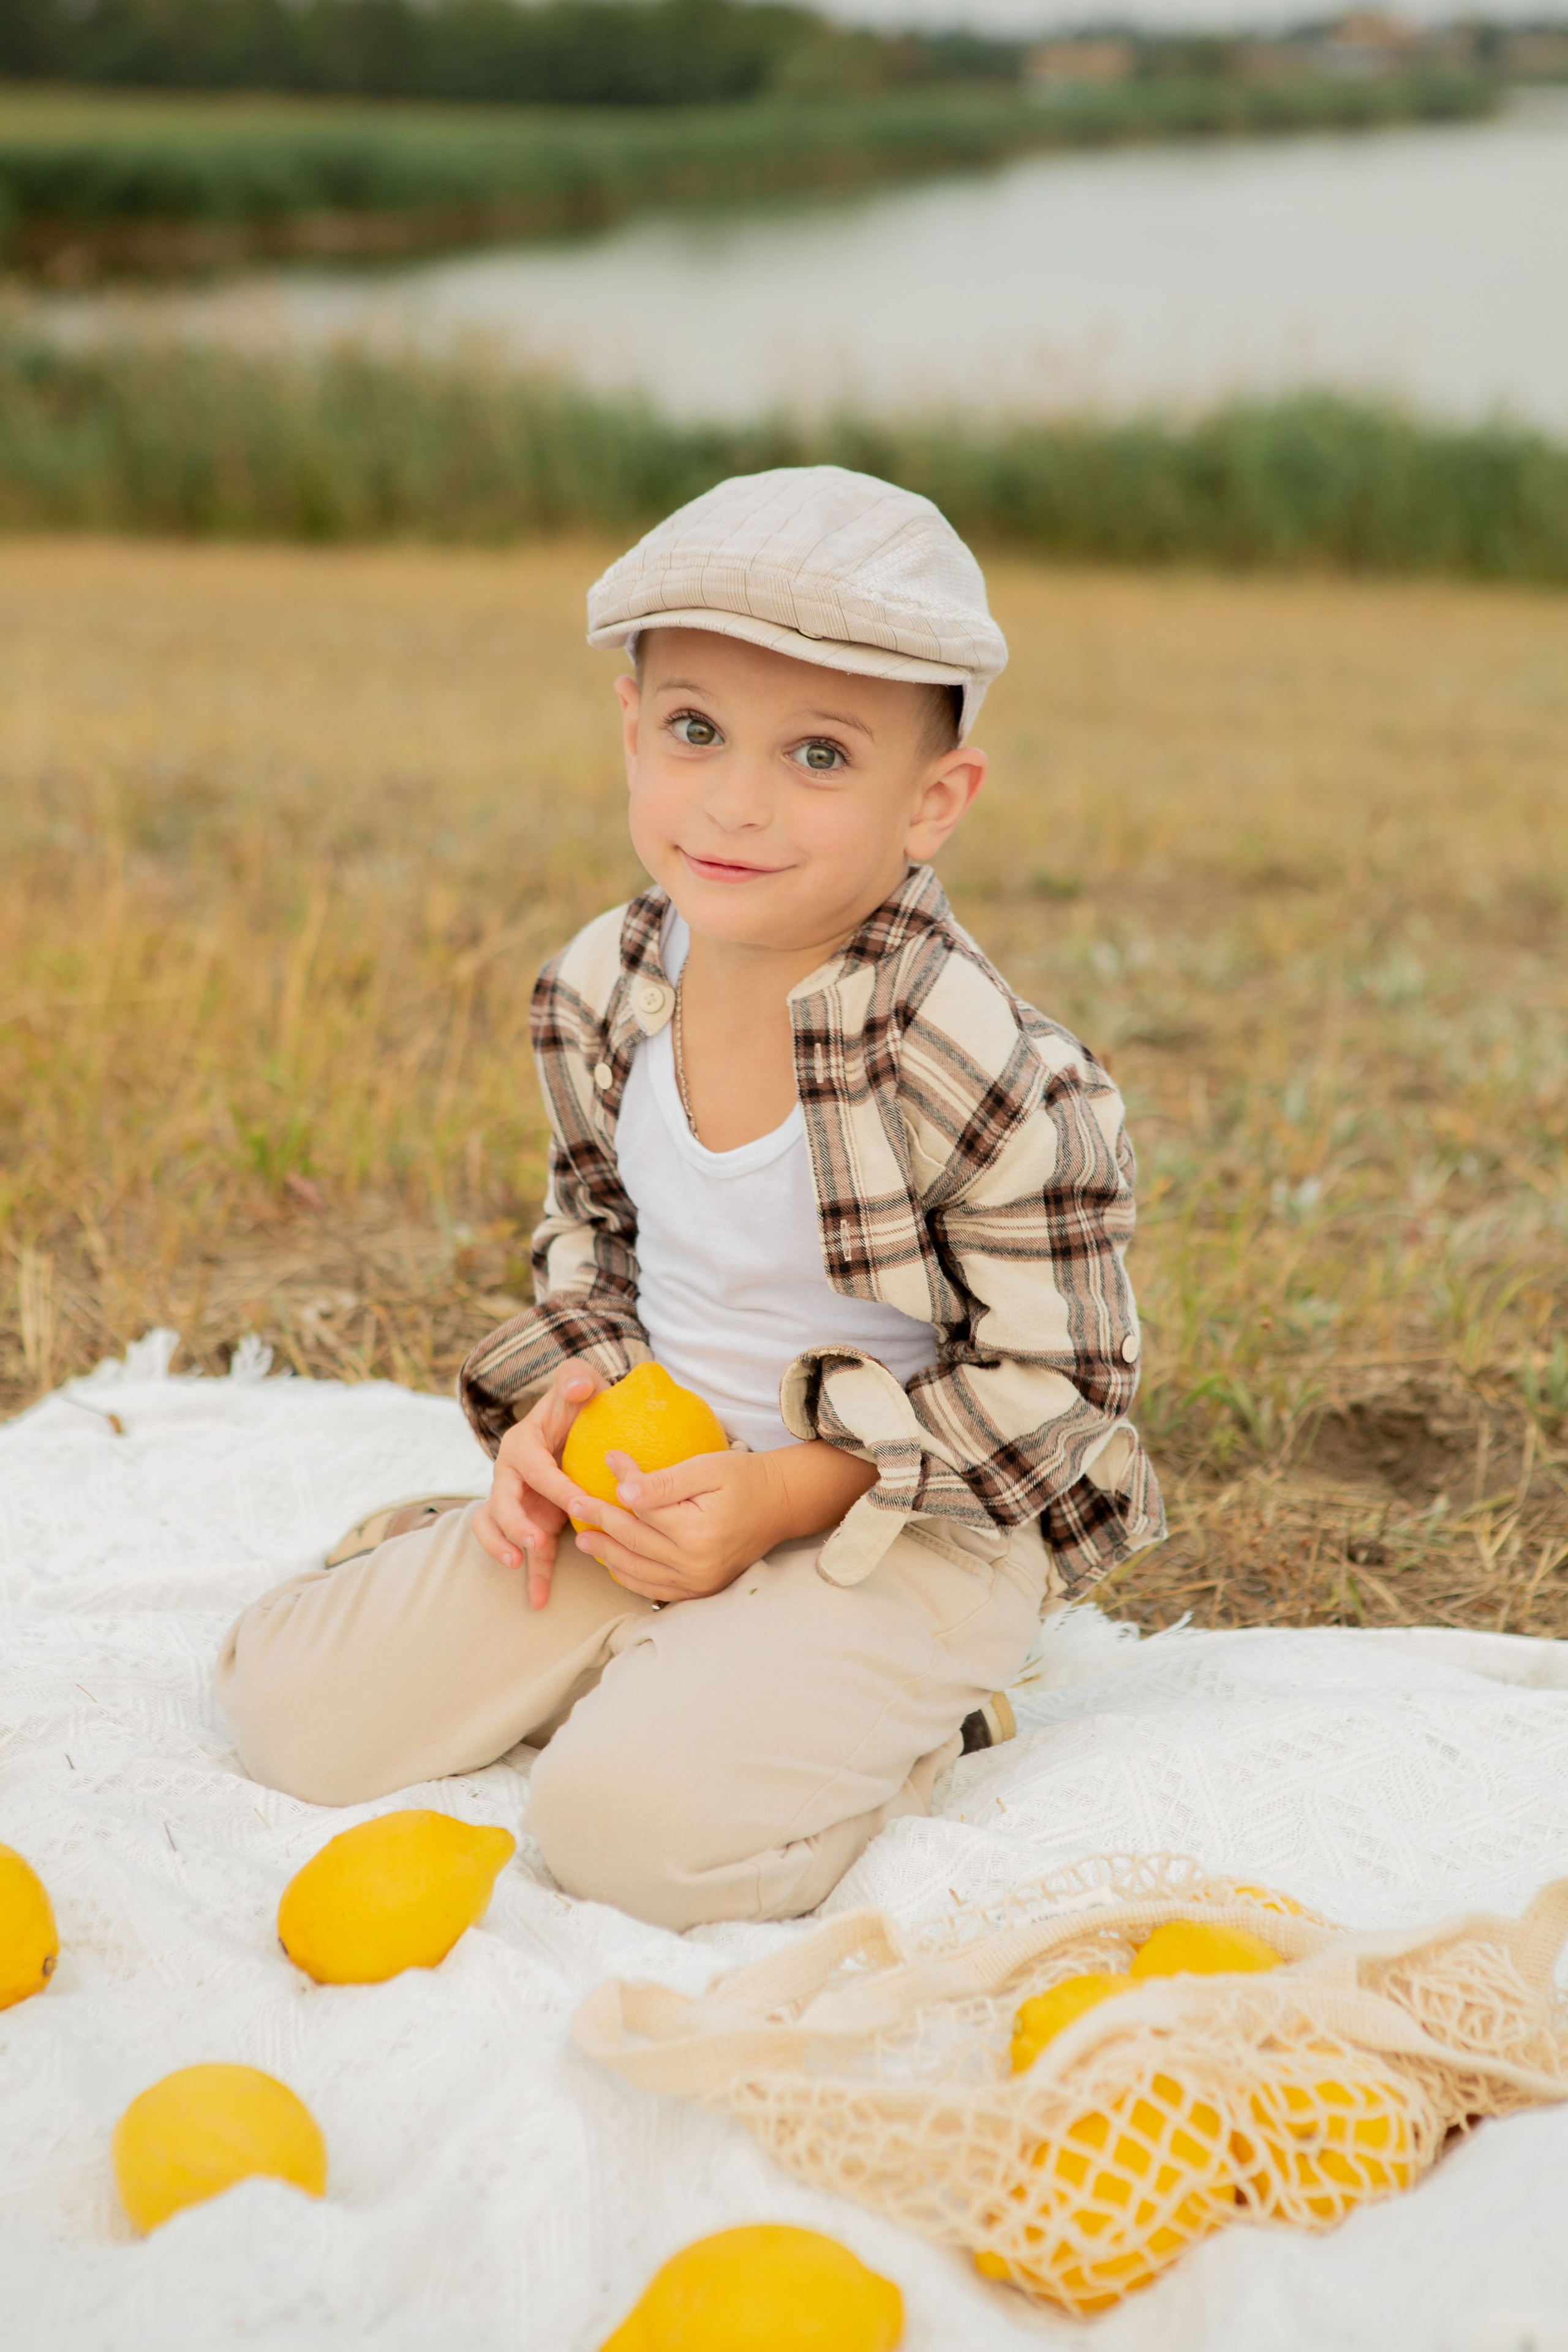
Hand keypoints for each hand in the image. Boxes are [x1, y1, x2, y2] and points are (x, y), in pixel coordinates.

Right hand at [473, 1360, 604, 1609]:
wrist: (570, 1425)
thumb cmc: (576, 1406)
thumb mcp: (578, 1385)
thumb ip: (577, 1380)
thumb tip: (580, 1385)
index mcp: (522, 1443)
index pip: (535, 1467)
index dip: (555, 1486)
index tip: (581, 1503)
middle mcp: (509, 1473)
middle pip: (501, 1500)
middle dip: (514, 1523)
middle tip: (536, 1541)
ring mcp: (514, 1501)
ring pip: (493, 1526)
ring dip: (502, 1546)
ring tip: (518, 1564)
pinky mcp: (525, 1522)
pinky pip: (518, 1550)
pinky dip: (530, 1575)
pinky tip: (540, 1600)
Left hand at [571, 1439, 876, 1603]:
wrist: (779, 1506)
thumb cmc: (744, 1480)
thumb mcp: (708, 1468)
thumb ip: (665, 1480)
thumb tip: (623, 1490)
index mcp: (698, 1532)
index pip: (643, 1510)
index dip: (618, 1487)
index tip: (604, 1462)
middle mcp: (697, 1564)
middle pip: (634, 1542)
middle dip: (600, 1522)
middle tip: (573, 1505)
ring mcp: (698, 1583)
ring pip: (637, 1571)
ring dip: (606, 1555)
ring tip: (583, 1539)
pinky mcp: (700, 1591)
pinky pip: (654, 1588)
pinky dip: (629, 1576)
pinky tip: (612, 1562)